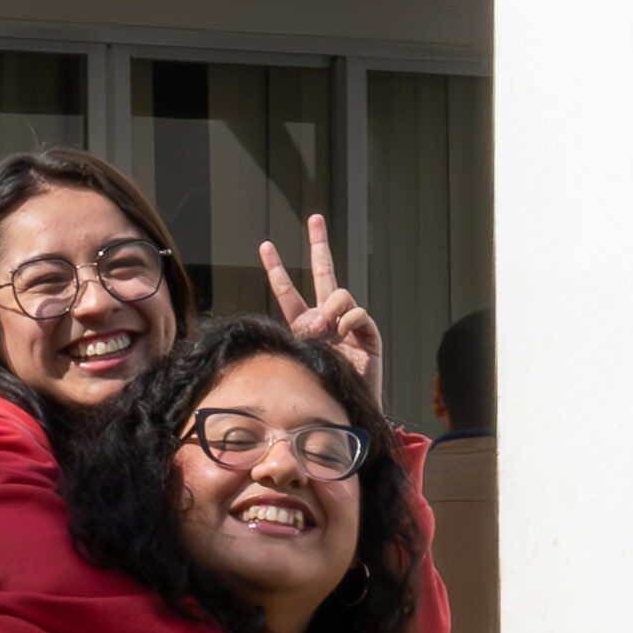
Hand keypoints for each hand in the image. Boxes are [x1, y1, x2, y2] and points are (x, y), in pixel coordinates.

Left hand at [260, 214, 383, 413]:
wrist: (346, 415)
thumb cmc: (319, 396)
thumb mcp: (299, 364)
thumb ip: (302, 339)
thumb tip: (317, 319)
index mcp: (305, 326)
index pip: (289, 293)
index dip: (277, 270)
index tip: (265, 245)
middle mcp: (327, 320)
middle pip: (324, 273)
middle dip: (319, 244)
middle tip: (315, 217)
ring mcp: (348, 325)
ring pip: (339, 293)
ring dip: (330, 308)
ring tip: (327, 331)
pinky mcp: (367, 334)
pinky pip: (356, 312)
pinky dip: (348, 320)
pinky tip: (342, 334)